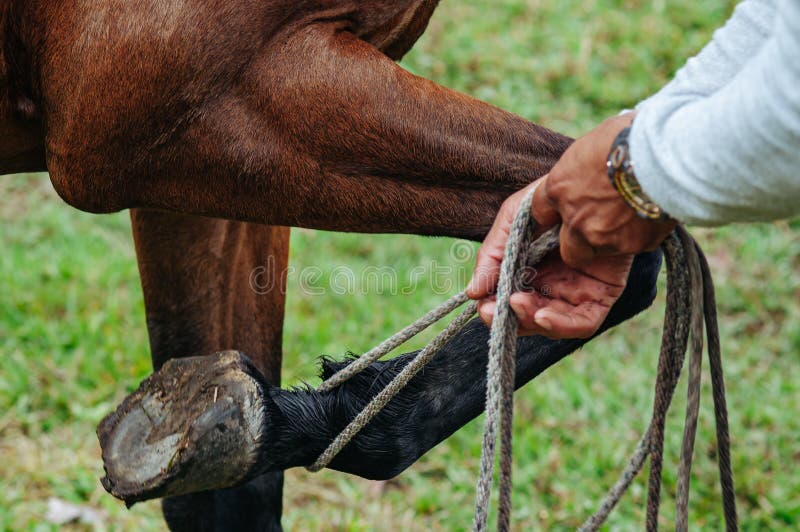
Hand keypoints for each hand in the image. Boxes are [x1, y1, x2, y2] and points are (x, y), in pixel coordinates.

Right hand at [467, 113, 674, 338]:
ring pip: (552, 322)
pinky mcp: (602, 295)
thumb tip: (472, 293)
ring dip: (530, 320)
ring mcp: (578, 292)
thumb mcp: (514, 220)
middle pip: (529, 315)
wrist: (601, 180)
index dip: (495, 307)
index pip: (510, 299)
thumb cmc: (555, 194)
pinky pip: (582, 322)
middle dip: (509, 318)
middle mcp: (554, 283)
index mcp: (531, 268)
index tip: (482, 305)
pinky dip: (560, 324)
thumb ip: (492, 256)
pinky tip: (542, 314)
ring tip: (516, 304)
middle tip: (492, 312)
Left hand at [534, 113, 675, 266]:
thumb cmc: (630, 136)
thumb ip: (583, 168)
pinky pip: (633, 245)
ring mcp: (602, 236)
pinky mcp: (632, 245)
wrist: (665, 154)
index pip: (539, 212)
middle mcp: (575, 218)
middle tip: (600, 225)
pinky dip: (641, 235)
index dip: (552, 214)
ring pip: (601, 248)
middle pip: (569, 248)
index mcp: (559, 188)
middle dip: (580, 241)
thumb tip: (590, 169)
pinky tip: (652, 214)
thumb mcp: (593, 144)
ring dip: (612, 237)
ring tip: (633, 214)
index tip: (561, 213)